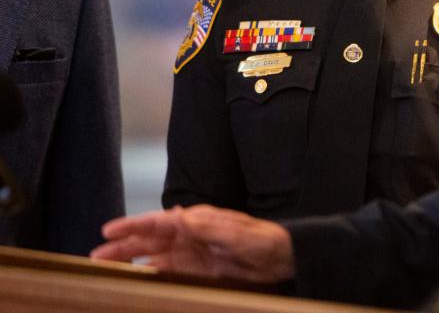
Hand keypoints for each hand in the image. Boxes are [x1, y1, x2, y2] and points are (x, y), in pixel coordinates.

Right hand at [90, 204, 294, 283]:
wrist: (283, 258)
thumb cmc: (264, 241)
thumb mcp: (238, 234)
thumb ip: (210, 227)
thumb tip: (180, 216)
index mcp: (197, 220)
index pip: (158, 221)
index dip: (132, 225)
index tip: (108, 230)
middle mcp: (190, 235)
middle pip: (149, 240)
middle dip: (122, 246)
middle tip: (94, 256)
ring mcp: (192, 253)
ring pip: (154, 257)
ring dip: (131, 262)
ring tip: (106, 269)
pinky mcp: (198, 271)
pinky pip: (168, 272)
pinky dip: (150, 276)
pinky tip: (135, 282)